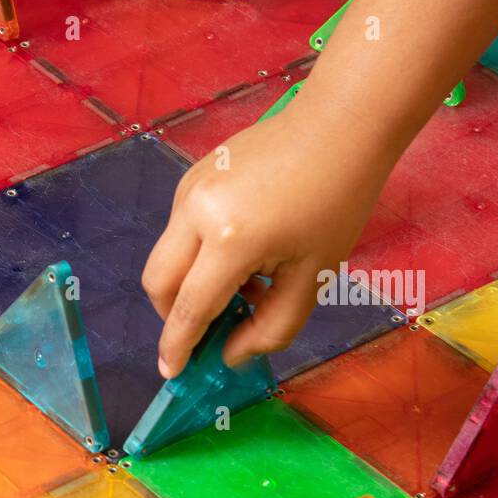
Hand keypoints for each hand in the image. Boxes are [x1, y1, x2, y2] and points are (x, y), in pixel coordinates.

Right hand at [141, 109, 394, 376]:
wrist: (339, 124)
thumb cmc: (337, 201)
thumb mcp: (314, 276)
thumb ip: (271, 327)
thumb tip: (231, 354)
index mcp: (231, 240)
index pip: (190, 308)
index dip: (178, 346)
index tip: (171, 373)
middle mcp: (196, 213)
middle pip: (157, 283)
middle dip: (172, 316)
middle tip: (206, 330)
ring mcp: (188, 190)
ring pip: (164, 257)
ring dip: (188, 284)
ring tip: (241, 285)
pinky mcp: (191, 178)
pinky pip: (178, 231)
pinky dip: (196, 255)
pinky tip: (241, 251)